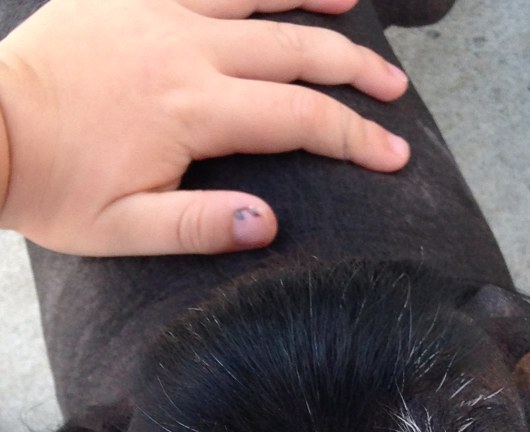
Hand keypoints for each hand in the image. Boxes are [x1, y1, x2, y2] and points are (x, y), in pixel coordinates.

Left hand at [0, 0, 408, 255]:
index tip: (394, 156)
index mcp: (193, 111)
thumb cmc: (52, 186)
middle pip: (297, 51)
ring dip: (315, 2)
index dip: (355, 139)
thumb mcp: (123, 230)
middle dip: (356, 72)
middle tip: (394, 92)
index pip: (299, 119)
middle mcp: (187, 51)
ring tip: (356, 7)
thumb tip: (269, 222)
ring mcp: (159, 12)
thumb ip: (200, 227)